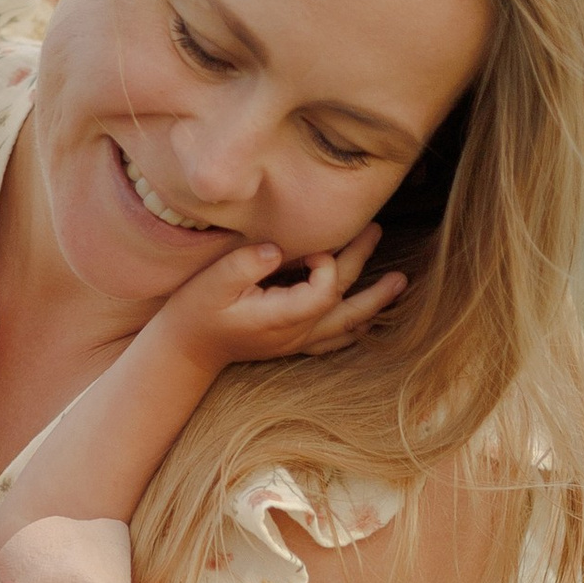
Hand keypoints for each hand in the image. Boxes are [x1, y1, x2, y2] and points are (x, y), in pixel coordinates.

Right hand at [151, 225, 403, 369]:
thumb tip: (278, 249)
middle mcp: (296, 333)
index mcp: (281, 316)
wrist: (185, 351)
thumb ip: (245, 264)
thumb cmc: (195, 313)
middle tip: (376, 231)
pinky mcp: (291, 343)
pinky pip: (333, 339)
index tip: (311, 245)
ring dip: (373, 302)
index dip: (327, 263)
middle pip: (344, 302)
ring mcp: (296, 341)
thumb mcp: (212, 283)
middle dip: (362, 265)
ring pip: (346, 325)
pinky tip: (367, 318)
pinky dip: (354, 327)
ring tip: (398, 282)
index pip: (326, 290)